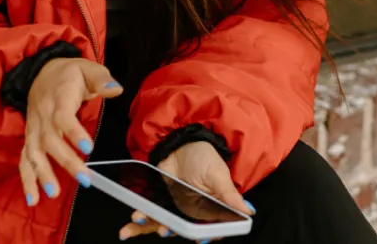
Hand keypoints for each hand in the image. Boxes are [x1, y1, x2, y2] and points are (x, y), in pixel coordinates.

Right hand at [21, 57, 122, 206]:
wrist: (41, 72)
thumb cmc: (69, 74)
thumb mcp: (87, 68)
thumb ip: (102, 79)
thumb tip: (116, 89)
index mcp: (58, 98)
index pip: (63, 117)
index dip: (74, 132)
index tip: (88, 147)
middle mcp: (42, 115)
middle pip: (50, 140)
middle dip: (66, 161)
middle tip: (84, 178)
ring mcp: (34, 128)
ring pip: (34, 152)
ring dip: (42, 174)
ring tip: (54, 192)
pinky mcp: (30, 138)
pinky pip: (24, 160)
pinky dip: (27, 180)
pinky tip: (33, 199)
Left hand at [118, 142, 254, 240]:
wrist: (180, 142)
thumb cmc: (204, 157)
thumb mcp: (217, 174)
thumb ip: (228, 194)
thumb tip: (248, 210)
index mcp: (211, 210)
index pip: (210, 230)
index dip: (205, 237)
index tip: (199, 238)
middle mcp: (192, 214)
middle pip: (183, 231)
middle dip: (172, 231)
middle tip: (164, 228)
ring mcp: (174, 210)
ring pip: (163, 226)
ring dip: (149, 228)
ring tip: (140, 220)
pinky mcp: (159, 202)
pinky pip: (149, 216)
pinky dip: (137, 223)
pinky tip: (129, 226)